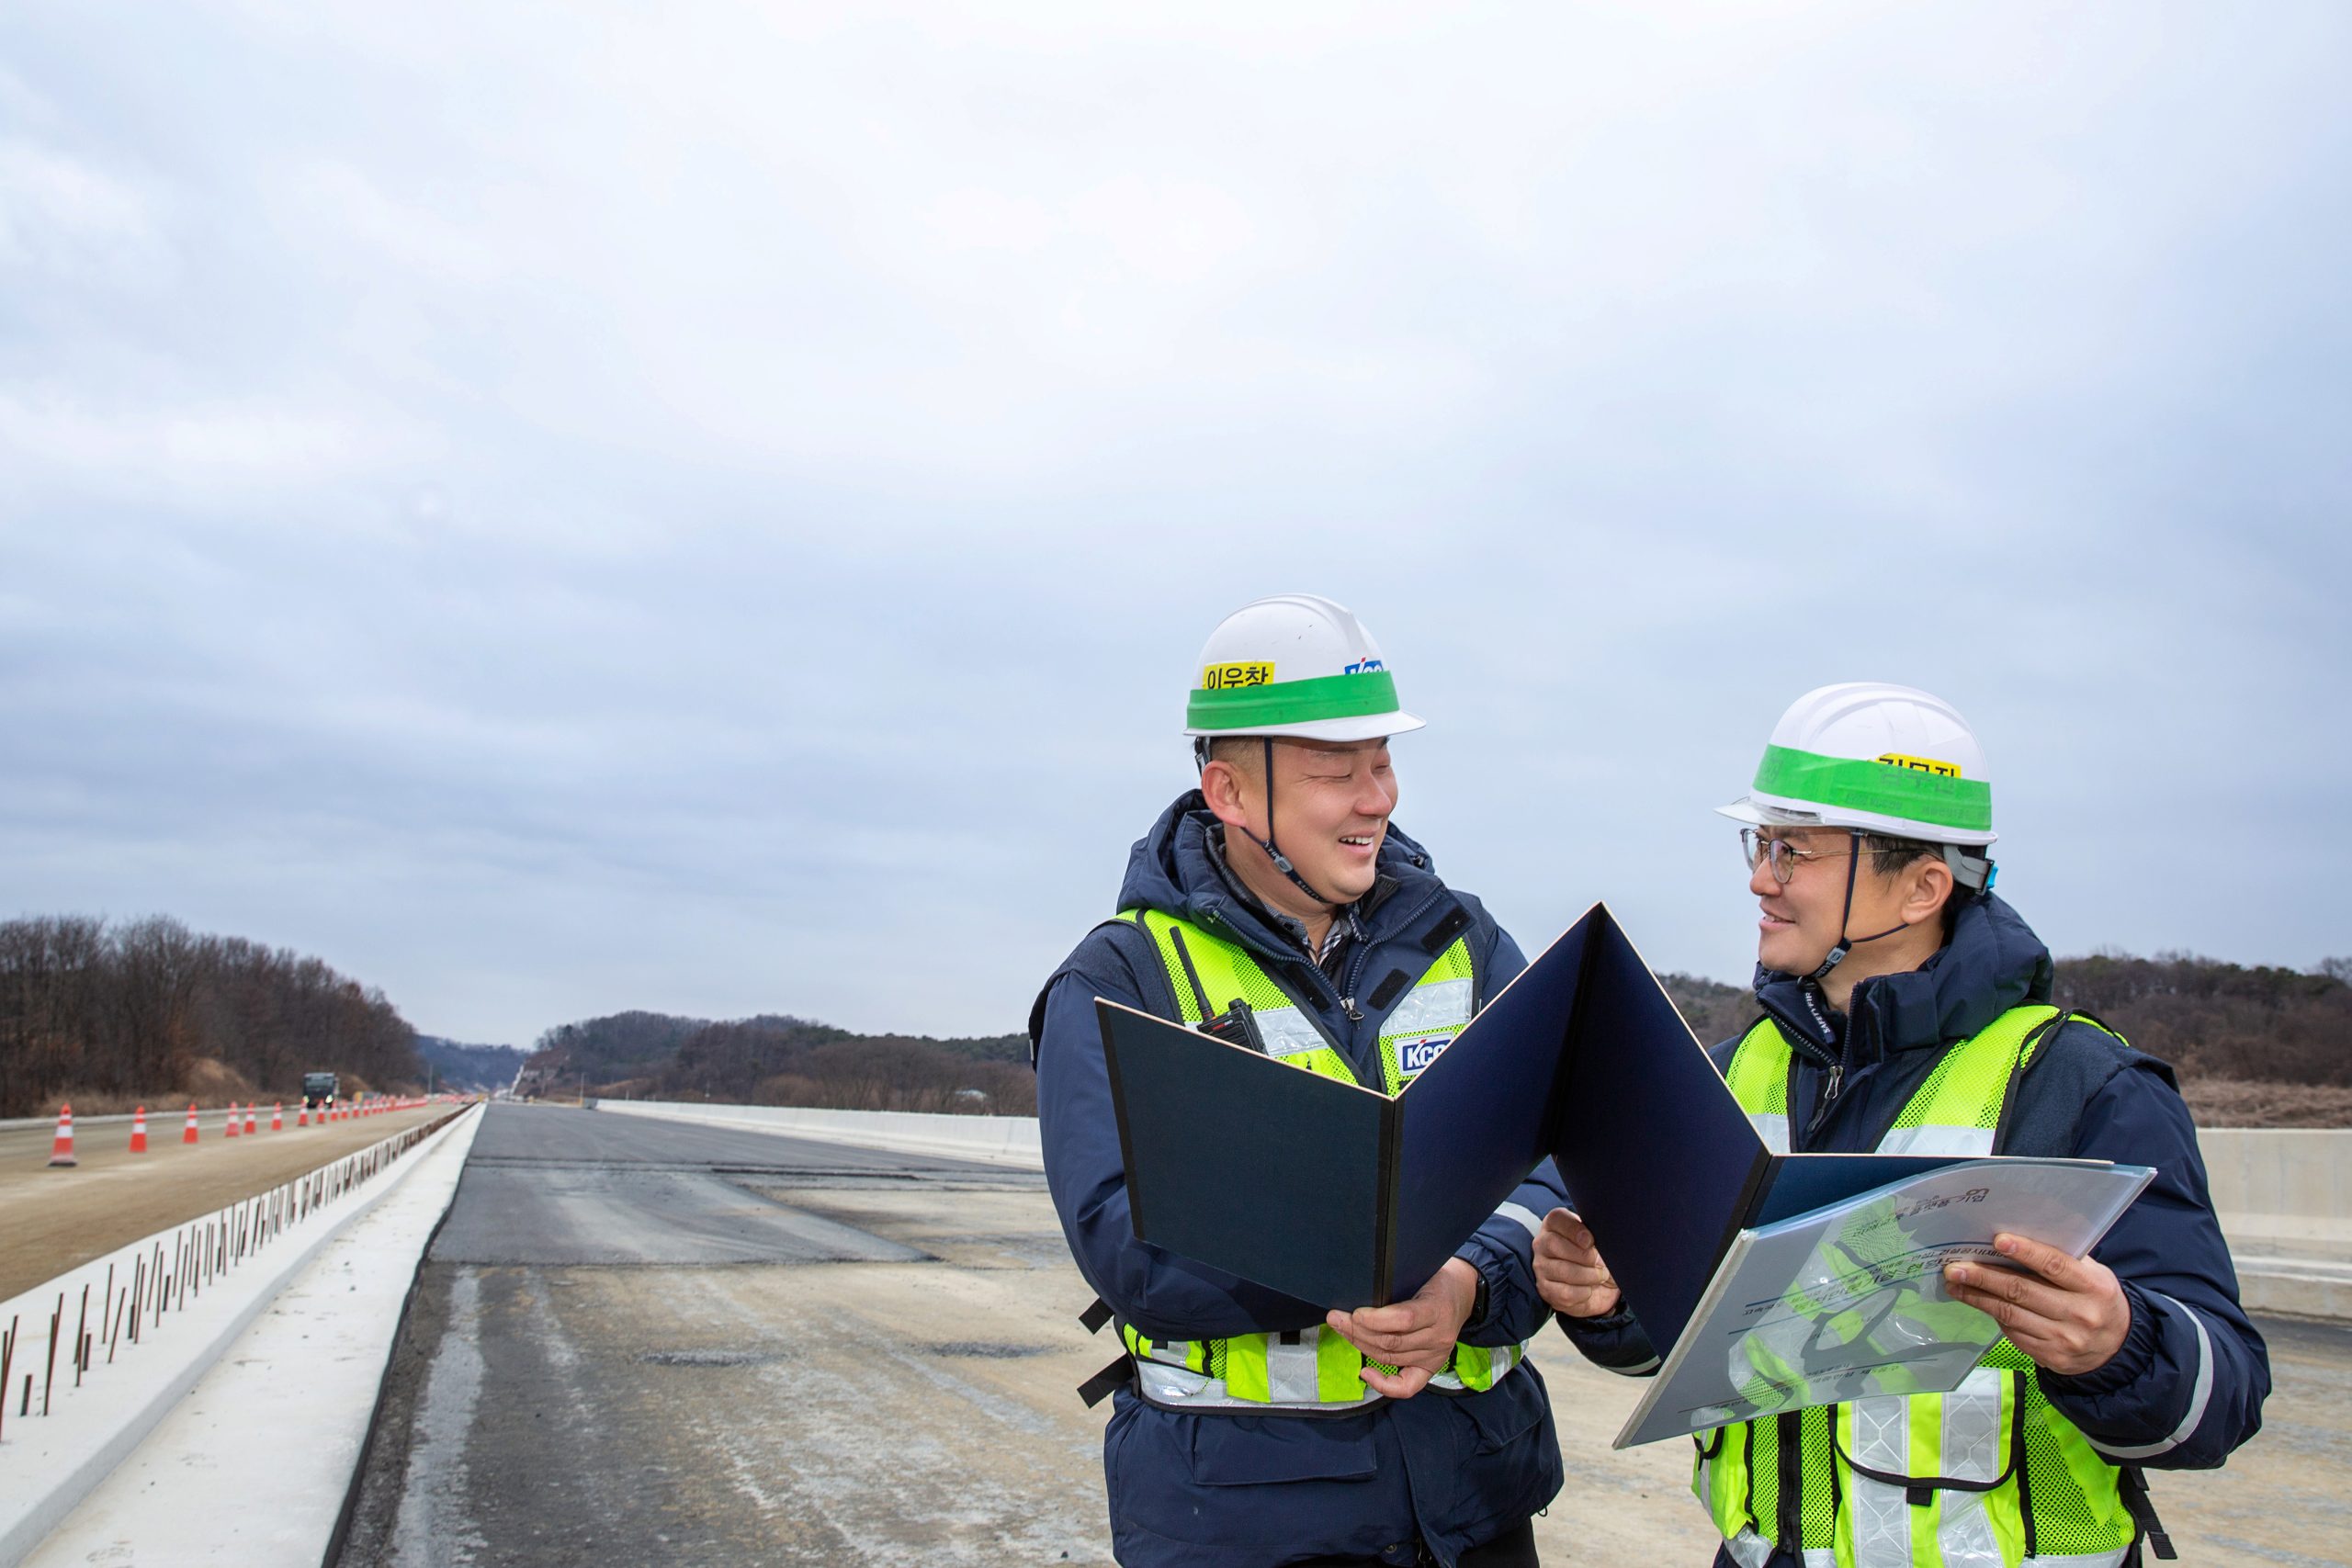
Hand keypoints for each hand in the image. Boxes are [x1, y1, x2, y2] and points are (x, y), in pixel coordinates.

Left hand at [1325, 1257, 1480, 1398]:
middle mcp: (1438, 1337)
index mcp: (1436, 1309)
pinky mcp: (1430, 1368)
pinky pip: (1407, 1386)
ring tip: (1342, 1332)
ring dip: (1361, 1346)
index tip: (1354, 1312)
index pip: (1403, 1319)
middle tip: (1336, 1318)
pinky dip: (1383, 1384)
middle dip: (1357, 1331)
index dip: (1374, 1319)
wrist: (1463, 1293)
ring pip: (1390, 1358)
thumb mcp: (1422, 1272)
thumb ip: (1397, 1287)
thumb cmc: (1437, 1280)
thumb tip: (1361, 1292)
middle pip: (1391, 1342)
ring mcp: (1435, 1355)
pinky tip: (1365, 1372)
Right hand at [1534, 1209, 1621, 1318]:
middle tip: (1600, 1263)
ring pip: (1562, 1270)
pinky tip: (1589, 1289)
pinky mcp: (1545, 1289)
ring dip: (1588, 1276)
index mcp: (1555, 1224)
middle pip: (1553, 1244)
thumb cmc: (1599, 1257)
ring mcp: (1541, 1267)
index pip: (1556, 1218)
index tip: (1591, 1241)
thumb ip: (1599, 1236)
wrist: (1602, 1287)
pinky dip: (1583, 1293)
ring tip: (1600, 1276)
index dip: (1574, 1229)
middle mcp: (1543, 1243)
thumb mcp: (1603, 1242)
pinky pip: (1565, 1293)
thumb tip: (1596, 1247)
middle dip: (1584, 1256)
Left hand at [1943, 1233, 2131, 1376]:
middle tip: (1956, 1266)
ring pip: (2011, 1314)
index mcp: (2093, 1287)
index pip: (2055, 1266)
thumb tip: (2016, 1236)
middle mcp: (2080, 1314)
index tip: (1997, 1240)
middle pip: (2023, 1291)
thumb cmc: (2096, 1299)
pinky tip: (1977, 1301)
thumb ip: (2063, 1258)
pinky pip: (2014, 1333)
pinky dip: (1993, 1315)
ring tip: (1955, 1283)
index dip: (2025, 1252)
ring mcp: (2064, 1339)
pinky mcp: (2050, 1357)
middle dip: (1984, 1277)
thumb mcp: (2093, 1275)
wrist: (2117, 1348)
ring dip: (1977, 1297)